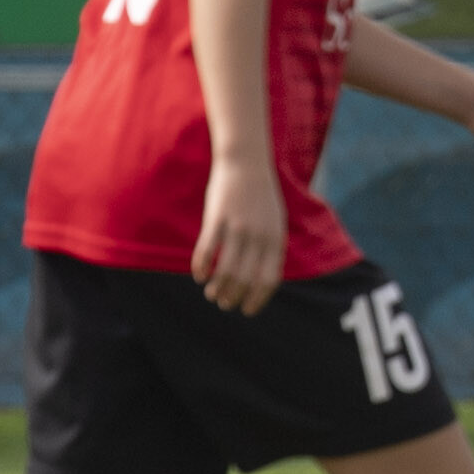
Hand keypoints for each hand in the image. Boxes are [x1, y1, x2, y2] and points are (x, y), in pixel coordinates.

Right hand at [191, 152, 287, 314]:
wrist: (246, 163)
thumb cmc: (260, 196)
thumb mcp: (274, 222)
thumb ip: (270, 247)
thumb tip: (263, 278)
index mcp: (275, 239)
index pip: (269, 279)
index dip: (258, 299)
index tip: (248, 310)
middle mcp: (259, 236)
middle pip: (246, 279)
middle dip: (234, 296)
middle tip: (224, 303)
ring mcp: (238, 227)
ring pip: (226, 270)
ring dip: (218, 287)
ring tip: (212, 294)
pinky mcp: (217, 218)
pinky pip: (207, 250)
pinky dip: (201, 267)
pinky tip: (198, 275)